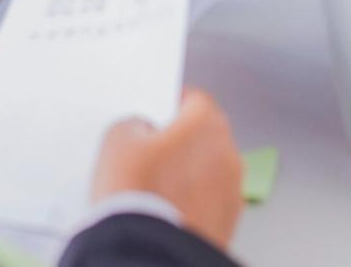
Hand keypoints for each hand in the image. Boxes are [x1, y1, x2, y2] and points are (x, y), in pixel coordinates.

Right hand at [90, 88, 242, 251]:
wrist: (147, 253)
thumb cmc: (136, 193)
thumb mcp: (118, 141)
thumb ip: (134, 124)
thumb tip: (142, 131)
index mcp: (207, 122)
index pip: (193, 99)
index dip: (169, 105)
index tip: (154, 116)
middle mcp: (228, 153)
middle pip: (204, 136)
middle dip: (180, 142)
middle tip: (148, 155)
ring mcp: (232, 190)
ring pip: (209, 171)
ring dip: (188, 174)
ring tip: (154, 189)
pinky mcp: (229, 223)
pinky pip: (210, 201)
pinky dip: (194, 202)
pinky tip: (166, 210)